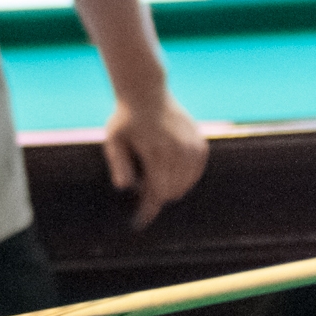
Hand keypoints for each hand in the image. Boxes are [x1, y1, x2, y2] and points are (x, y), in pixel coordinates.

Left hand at [104, 89, 207, 228]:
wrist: (146, 93)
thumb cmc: (126, 119)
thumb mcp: (114, 140)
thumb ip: (119, 163)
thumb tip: (123, 187)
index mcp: (158, 152)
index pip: (158, 193)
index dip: (148, 210)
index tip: (139, 223)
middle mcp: (180, 151)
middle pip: (171, 192)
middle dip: (155, 196)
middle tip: (139, 186)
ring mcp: (193, 148)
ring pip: (184, 186)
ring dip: (169, 187)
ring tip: (151, 172)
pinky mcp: (201, 146)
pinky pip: (194, 174)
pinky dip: (182, 178)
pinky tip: (167, 169)